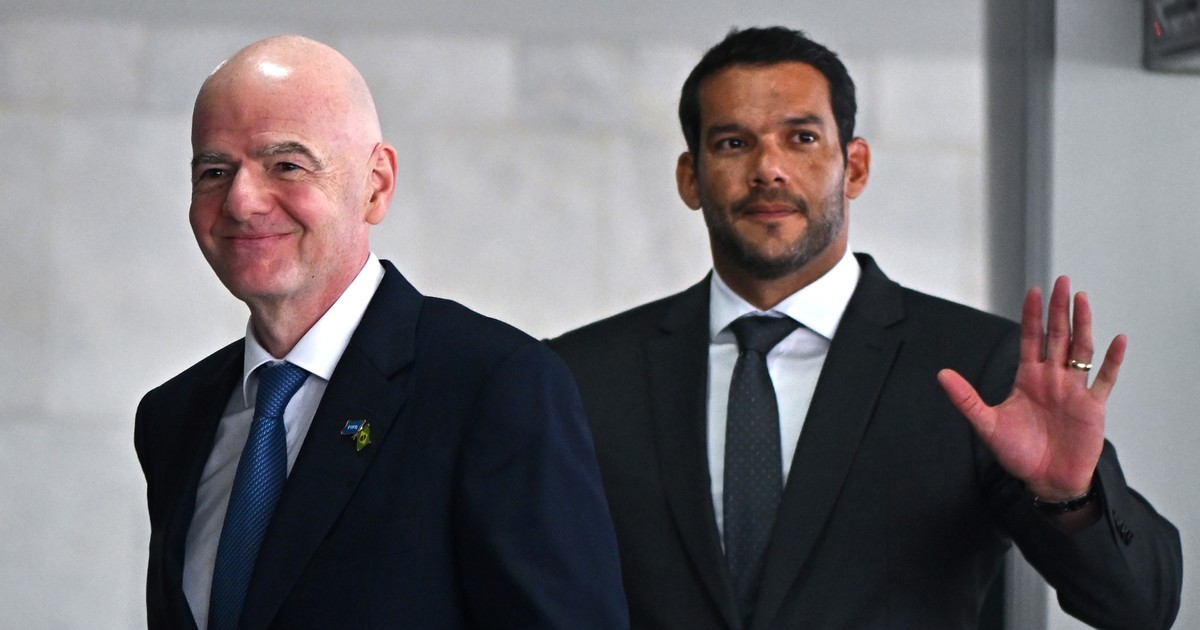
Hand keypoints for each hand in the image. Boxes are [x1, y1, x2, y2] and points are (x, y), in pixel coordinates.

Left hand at [937, 276, 1125, 499]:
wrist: (1044, 481)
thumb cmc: (1018, 453)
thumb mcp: (986, 424)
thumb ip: (965, 399)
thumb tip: (941, 374)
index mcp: (1027, 378)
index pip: (1030, 339)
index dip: (1031, 315)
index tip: (1033, 290)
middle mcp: (1052, 379)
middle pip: (1057, 336)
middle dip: (1058, 309)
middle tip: (1061, 281)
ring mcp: (1074, 390)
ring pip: (1080, 350)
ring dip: (1083, 324)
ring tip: (1083, 299)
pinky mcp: (1092, 407)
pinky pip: (1104, 379)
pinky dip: (1113, 360)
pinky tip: (1117, 339)